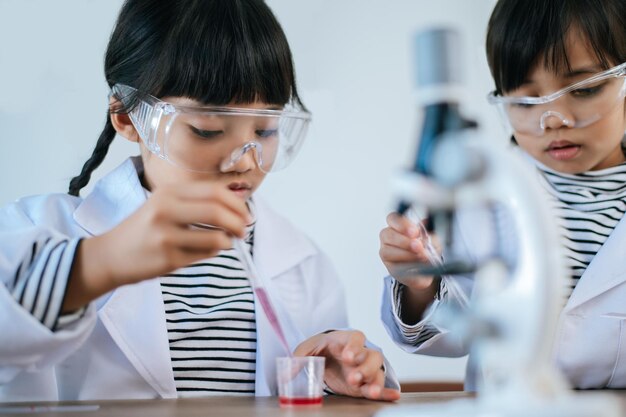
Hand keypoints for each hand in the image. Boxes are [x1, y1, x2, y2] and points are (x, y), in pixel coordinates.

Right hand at [63, 182, 249, 310]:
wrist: (110, 255)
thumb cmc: (146, 228)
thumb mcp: (165, 204)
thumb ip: (197, 202)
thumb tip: (238, 206)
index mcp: (168, 192)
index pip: (215, 192)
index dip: (237, 203)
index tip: (246, 214)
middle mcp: (165, 210)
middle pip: (217, 212)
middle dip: (238, 222)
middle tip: (243, 230)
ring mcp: (166, 236)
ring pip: (215, 238)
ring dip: (228, 241)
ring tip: (226, 242)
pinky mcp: (167, 259)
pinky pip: (204, 256)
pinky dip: (213, 253)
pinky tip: (206, 251)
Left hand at [293, 330, 399, 401]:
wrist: (329, 356)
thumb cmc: (321, 348)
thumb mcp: (308, 348)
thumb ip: (298, 357)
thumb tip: (286, 373)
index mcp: (347, 340)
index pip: (356, 338)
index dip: (354, 346)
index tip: (347, 356)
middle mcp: (361, 354)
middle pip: (372, 356)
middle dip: (365, 367)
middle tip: (354, 377)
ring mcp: (366, 369)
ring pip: (378, 373)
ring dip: (375, 382)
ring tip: (369, 392)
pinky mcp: (365, 384)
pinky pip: (380, 387)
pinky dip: (387, 392)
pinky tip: (393, 396)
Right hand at [379, 212, 438, 289]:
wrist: (426, 268)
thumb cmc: (426, 249)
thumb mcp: (432, 240)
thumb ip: (429, 234)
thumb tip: (426, 230)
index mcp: (397, 225)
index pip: (392, 218)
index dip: (402, 224)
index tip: (415, 231)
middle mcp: (388, 236)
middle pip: (387, 234)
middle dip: (404, 241)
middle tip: (418, 246)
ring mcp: (386, 251)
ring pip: (387, 250)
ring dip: (406, 254)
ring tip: (420, 256)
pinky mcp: (388, 265)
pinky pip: (392, 264)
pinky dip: (405, 263)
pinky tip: (416, 263)